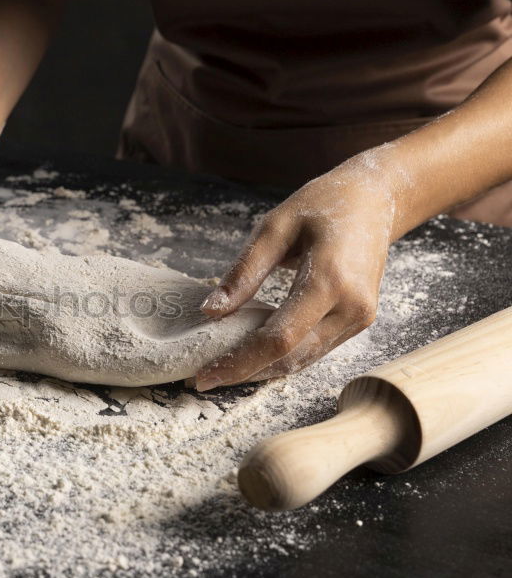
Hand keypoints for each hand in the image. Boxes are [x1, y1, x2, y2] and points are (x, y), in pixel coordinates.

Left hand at [194, 152, 402, 390]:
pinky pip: (316, 348)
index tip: (203, 376)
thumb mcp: (273, 227)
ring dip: (263, 370)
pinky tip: (253, 355)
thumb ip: (244, 272)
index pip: (279, 338)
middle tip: (203, 379)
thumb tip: (210, 312)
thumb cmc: (322, 205)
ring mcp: (360, 317)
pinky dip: (284, 357)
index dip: (239, 361)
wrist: (375, 198)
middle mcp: (351, 307)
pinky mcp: (359, 320)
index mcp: (330, 280)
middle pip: (292, 357)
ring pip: (305, 359)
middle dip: (245, 373)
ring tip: (222, 371)